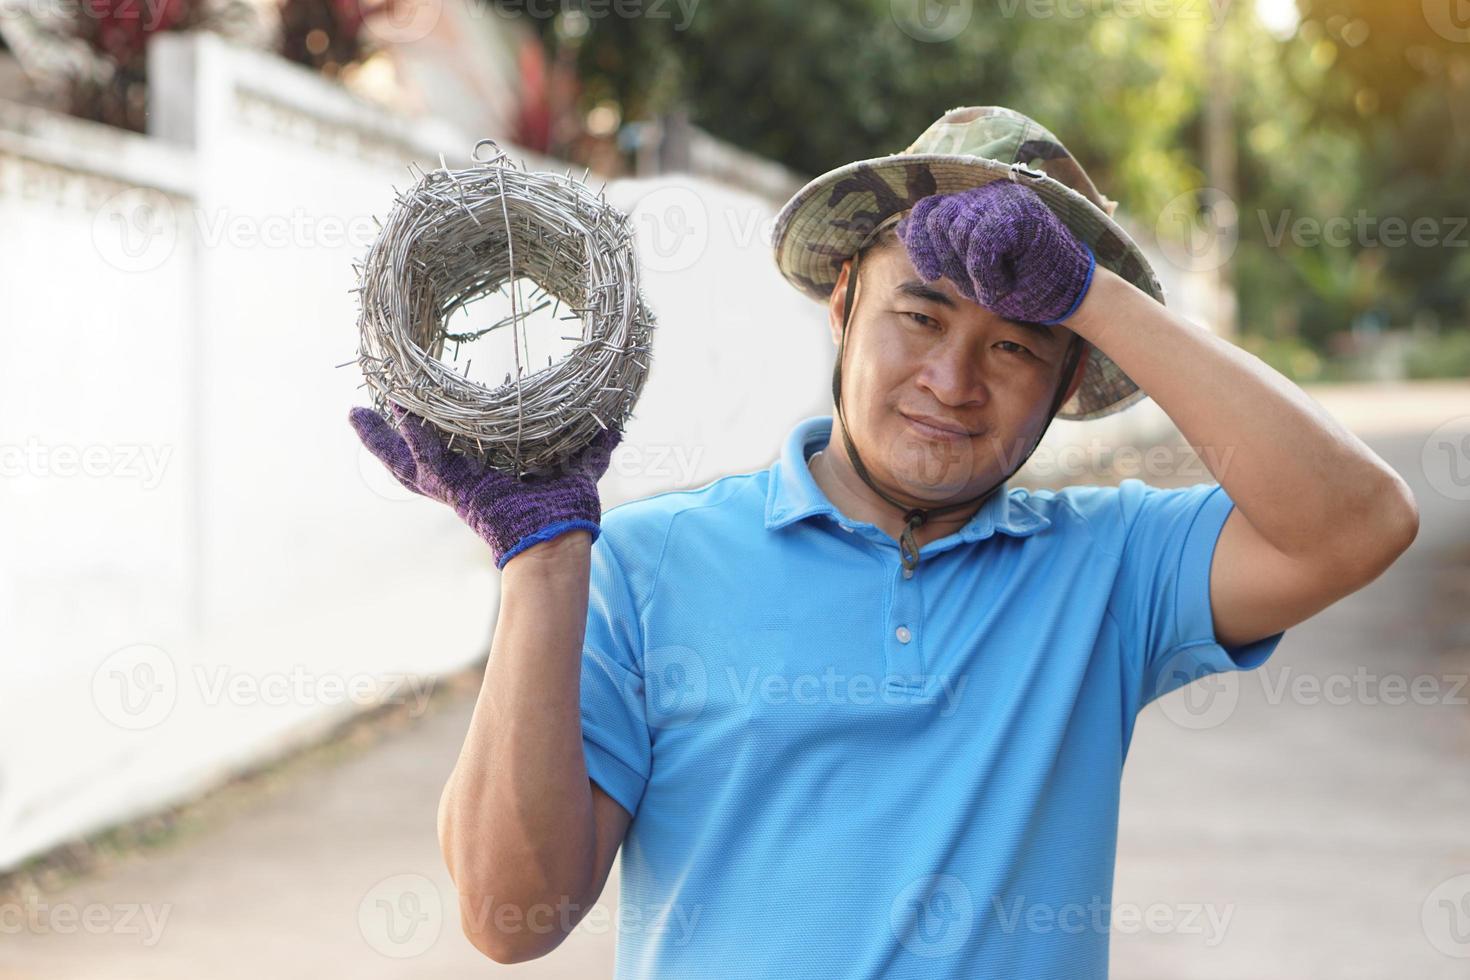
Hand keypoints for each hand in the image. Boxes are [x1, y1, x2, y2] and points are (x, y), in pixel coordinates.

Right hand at [350, 405, 621, 568]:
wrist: (560, 541)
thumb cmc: (567, 512)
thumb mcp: (578, 470)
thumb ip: (592, 449)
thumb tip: (614, 430)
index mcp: (481, 482)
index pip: (443, 456)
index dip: (421, 438)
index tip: (402, 412)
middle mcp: (461, 487)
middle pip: (409, 463)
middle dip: (381, 442)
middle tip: (356, 416)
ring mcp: (455, 490)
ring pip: (406, 464)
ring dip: (381, 441)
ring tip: (356, 416)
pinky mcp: (457, 491)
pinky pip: (430, 458)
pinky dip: (414, 435)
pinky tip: (400, 410)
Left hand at [895, 180, 1095, 325]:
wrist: (1069, 297)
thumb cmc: (1021, 287)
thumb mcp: (970, 271)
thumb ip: (940, 249)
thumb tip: (900, 229)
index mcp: (974, 206)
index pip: (926, 209)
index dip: (919, 242)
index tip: (929, 274)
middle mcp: (988, 194)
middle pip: (936, 219)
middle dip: (944, 260)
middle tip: (972, 284)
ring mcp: (1006, 198)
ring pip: (957, 231)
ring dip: (970, 272)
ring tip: (993, 286)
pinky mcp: (1021, 212)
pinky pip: (981, 241)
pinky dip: (985, 274)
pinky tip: (998, 288)